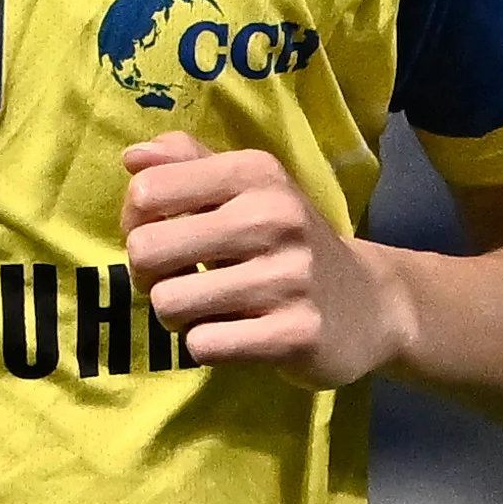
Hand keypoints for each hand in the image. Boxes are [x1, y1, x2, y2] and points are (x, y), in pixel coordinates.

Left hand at [121, 132, 414, 386]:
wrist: (371, 302)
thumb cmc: (287, 242)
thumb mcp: (249, 188)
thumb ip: (188, 164)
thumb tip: (132, 157)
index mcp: (255, 173)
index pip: (147, 191)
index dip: (134, 223)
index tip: (162, 236)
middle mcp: (274, 218)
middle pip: (146, 251)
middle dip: (148, 276)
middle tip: (178, 281)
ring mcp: (288, 278)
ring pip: (170, 304)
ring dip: (177, 316)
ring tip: (208, 310)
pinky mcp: (294, 335)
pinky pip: (204, 345)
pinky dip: (207, 346)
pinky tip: (235, 335)